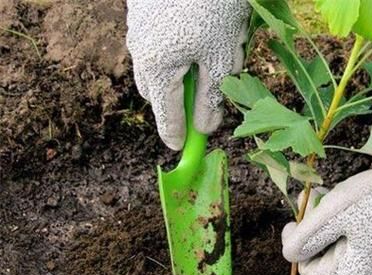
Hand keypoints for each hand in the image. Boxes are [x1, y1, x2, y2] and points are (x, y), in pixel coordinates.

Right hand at [126, 0, 250, 149]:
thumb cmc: (213, 7)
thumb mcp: (220, 57)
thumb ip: (211, 97)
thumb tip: (206, 128)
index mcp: (157, 69)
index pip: (166, 115)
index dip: (176, 135)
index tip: (181, 150)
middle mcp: (140, 52)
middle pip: (157, 92)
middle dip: (179, 101)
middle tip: (205, 100)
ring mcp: (137, 30)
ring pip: (158, 66)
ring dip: (179, 73)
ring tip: (209, 57)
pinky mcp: (142, 13)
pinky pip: (157, 44)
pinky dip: (176, 50)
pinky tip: (199, 33)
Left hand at [282, 139, 371, 274]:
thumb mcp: (332, 215)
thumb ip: (305, 238)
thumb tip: (289, 252)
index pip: (312, 273)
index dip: (297, 246)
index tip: (294, 219)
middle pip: (329, 257)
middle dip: (316, 228)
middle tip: (314, 196)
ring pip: (346, 245)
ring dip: (333, 220)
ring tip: (330, 193)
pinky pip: (365, 239)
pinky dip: (352, 221)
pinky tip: (354, 198)